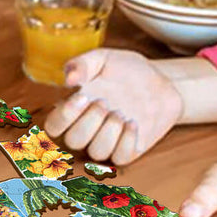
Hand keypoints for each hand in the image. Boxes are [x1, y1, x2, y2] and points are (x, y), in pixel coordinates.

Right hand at [44, 48, 182, 164]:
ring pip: (96, 152)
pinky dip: (126, 141)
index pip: (54, 125)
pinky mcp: (129, 150)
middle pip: (73, 142)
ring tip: (121, 112)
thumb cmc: (128, 70)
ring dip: (108, 131)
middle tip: (105, 102)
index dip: (63, 116)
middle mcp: (89, 129)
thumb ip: (82, 64)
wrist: (162, 82)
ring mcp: (109, 141)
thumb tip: (68, 79)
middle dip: (89, 122)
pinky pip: (120, 158)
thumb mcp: (103, 58)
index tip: (83, 96)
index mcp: (76, 108)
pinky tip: (133, 123)